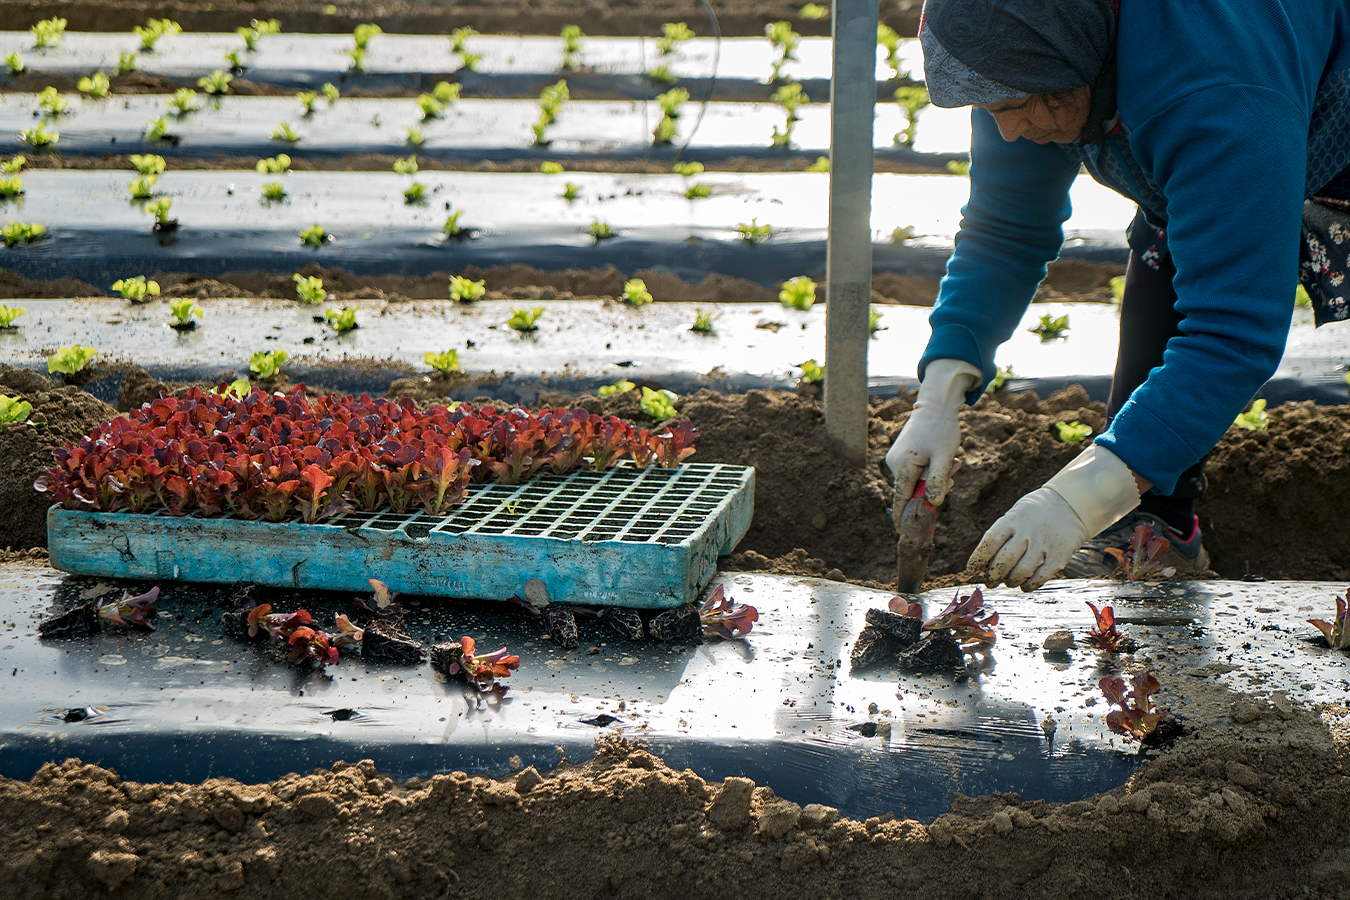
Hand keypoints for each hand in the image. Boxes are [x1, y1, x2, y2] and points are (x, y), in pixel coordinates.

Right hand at [885, 359, 981, 505]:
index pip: (900, 500)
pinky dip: (931, 470)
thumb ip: (938, 480)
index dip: (903, 518)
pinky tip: (942, 457)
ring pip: (916, 481)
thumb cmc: (941, 429)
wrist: (935, 406)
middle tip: (953, 471)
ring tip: (952, 460)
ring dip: (935, 477)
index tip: (905, 534)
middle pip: (912, 491)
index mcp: (902, 466)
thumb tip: (933, 504)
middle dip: (934, 488)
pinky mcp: (902, 456)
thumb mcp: (944, 457)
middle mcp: (894, 464)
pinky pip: (917, 472)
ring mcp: (896, 460)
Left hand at [968, 444, 1141, 590]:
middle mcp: (1027, 532)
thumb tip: (983, 564)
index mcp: (1011, 520)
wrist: (1070, 504)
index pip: (989, 542)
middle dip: (993, 575)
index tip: (971, 570)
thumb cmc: (1034, 514)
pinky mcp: (1059, 555)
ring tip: (1008, 582)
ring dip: (1011, 581)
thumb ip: (1001, 536)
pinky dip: (1029, 585)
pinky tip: (1024, 585)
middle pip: (1004, 560)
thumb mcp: (1015, 515)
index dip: (977, 560)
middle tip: (990, 581)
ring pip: (1021, 571)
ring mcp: (1044, 544)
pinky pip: (1041, 576)